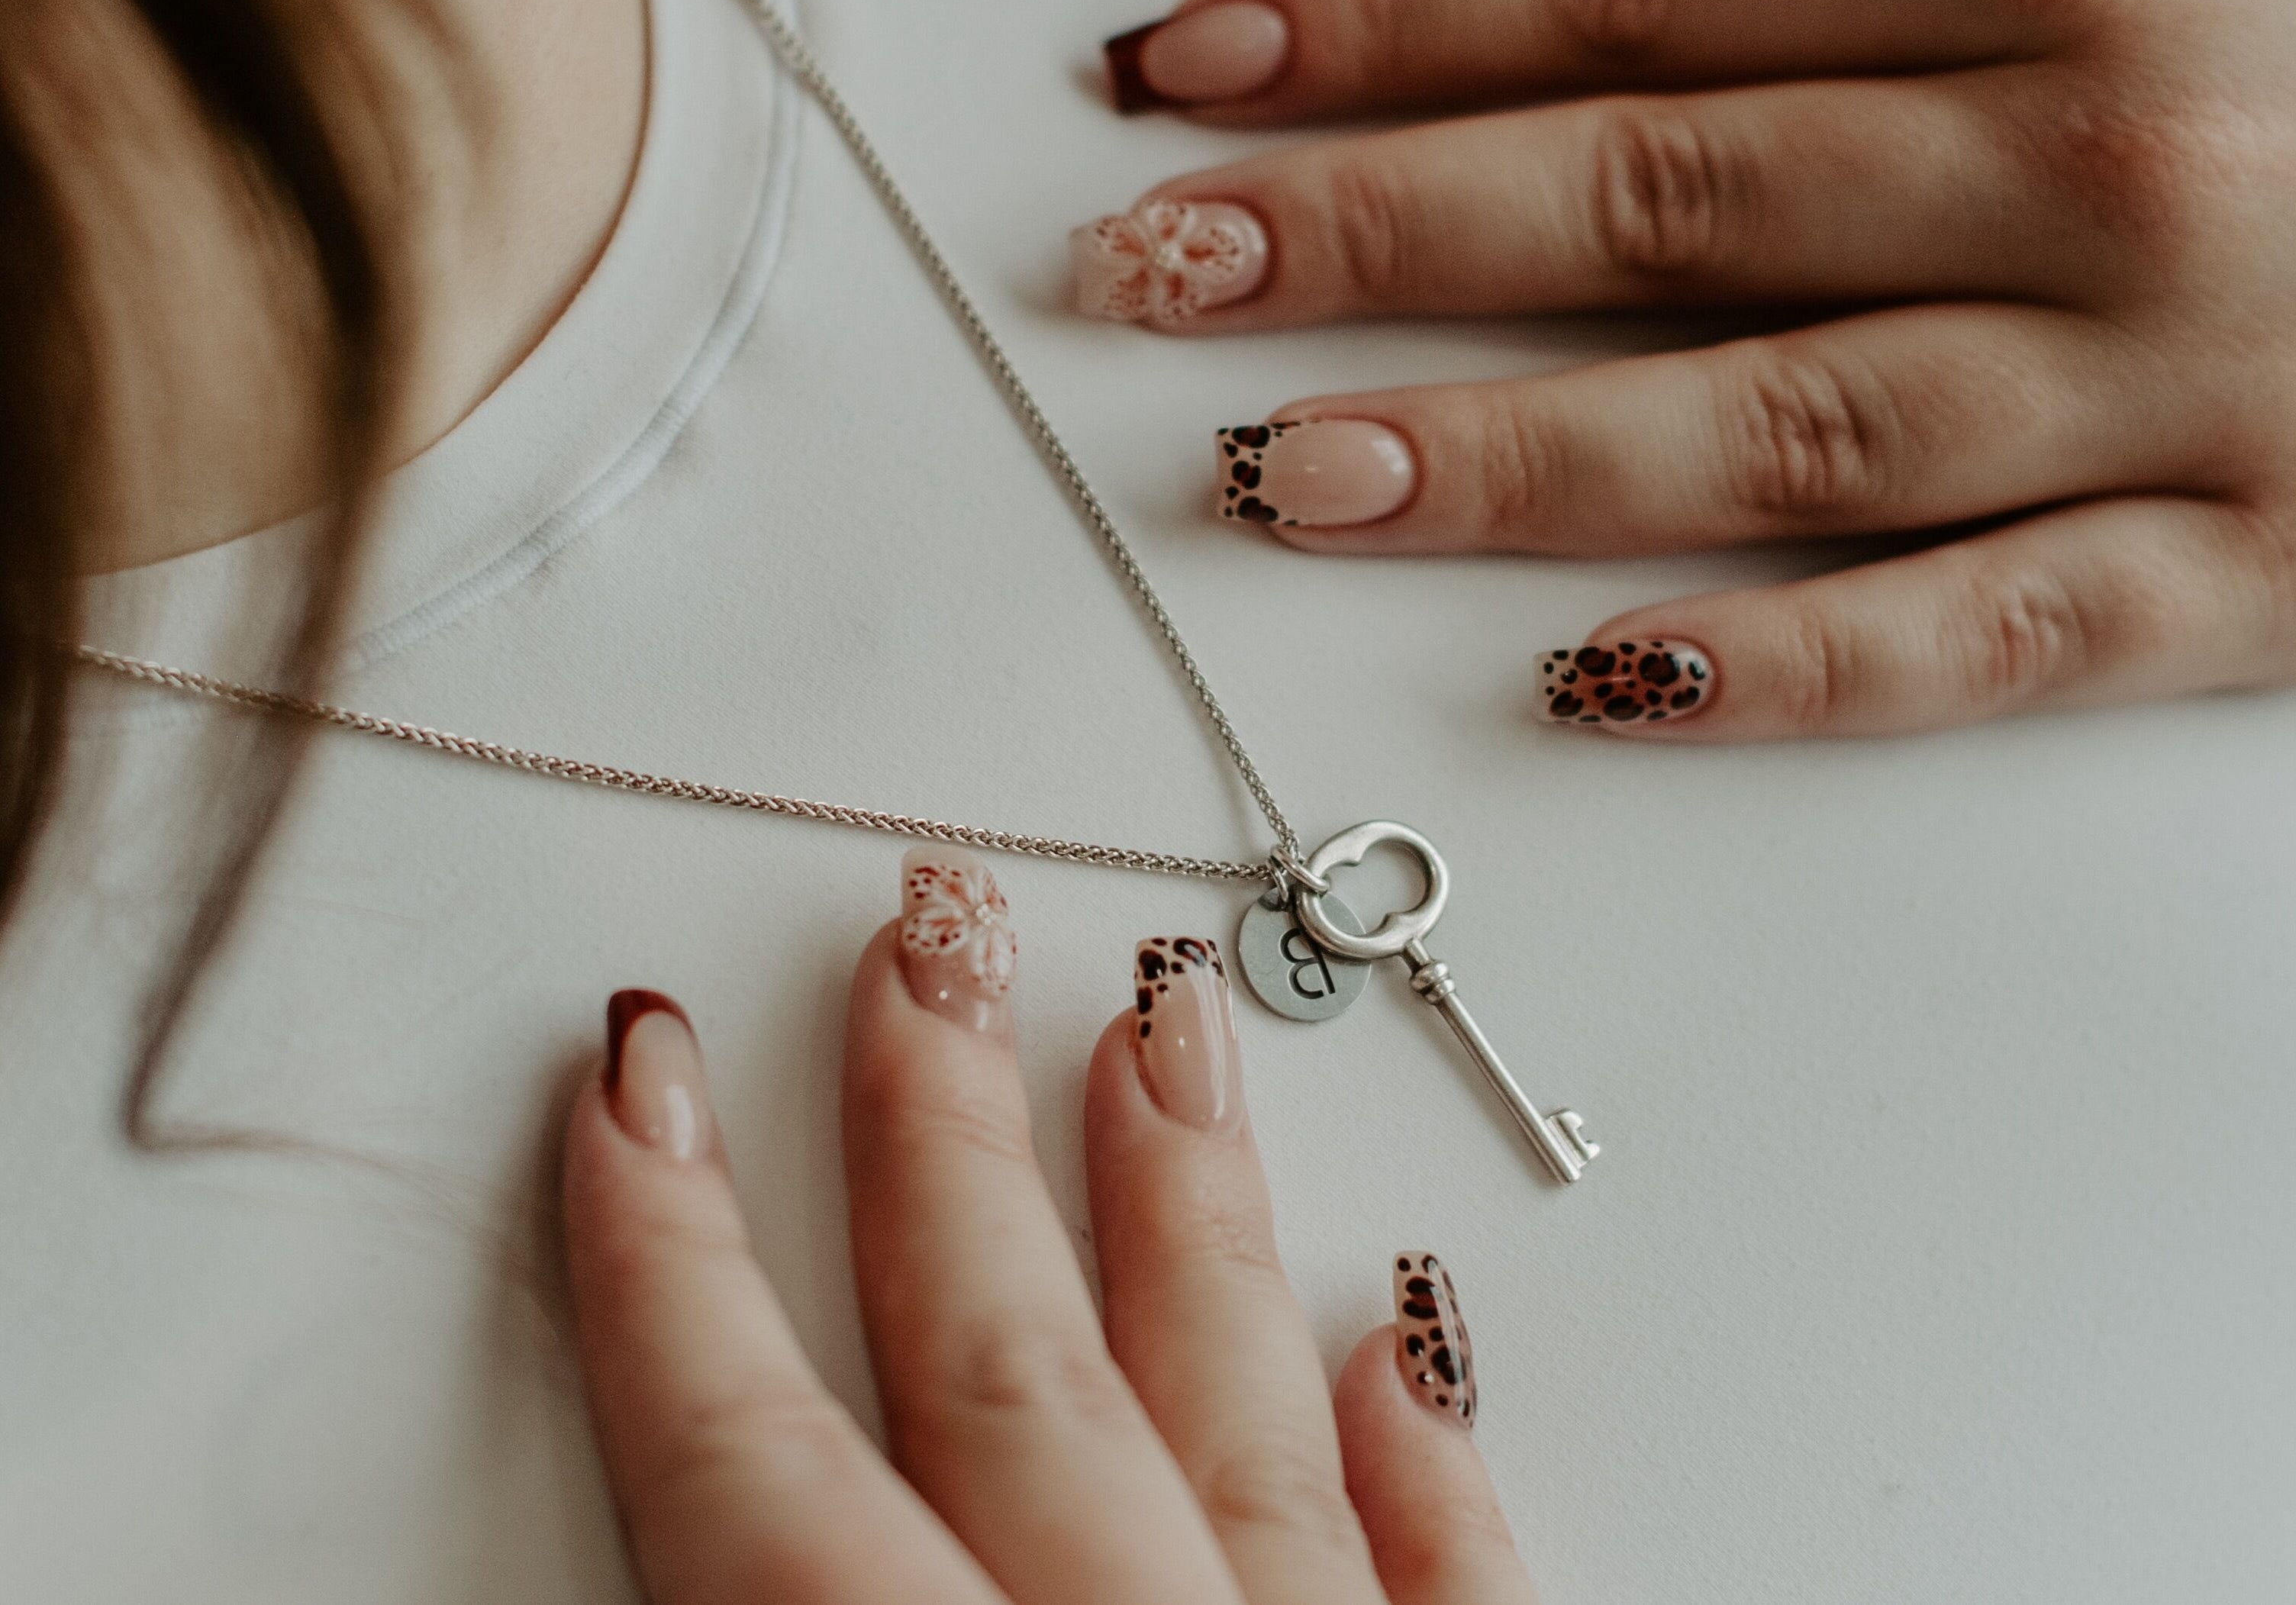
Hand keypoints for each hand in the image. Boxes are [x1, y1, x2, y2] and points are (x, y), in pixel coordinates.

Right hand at [560, 849, 1534, 1603]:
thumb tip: (675, 1553)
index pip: (763, 1483)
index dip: (676, 1277)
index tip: (638, 1089)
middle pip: (1009, 1377)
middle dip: (941, 1145)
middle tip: (922, 948)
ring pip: (1237, 1424)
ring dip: (1183, 1218)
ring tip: (1158, 1033)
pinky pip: (1464, 1595)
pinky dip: (1426, 1475)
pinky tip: (1404, 1346)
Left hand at [1074, 0, 2295, 738]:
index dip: (1383, 23)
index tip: (1192, 69)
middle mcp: (2103, 158)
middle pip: (1661, 195)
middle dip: (1374, 232)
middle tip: (1160, 268)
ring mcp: (2177, 383)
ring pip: (1780, 428)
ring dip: (1509, 457)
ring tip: (1288, 475)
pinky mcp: (2254, 573)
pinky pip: (1984, 636)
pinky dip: (1788, 666)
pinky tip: (1601, 682)